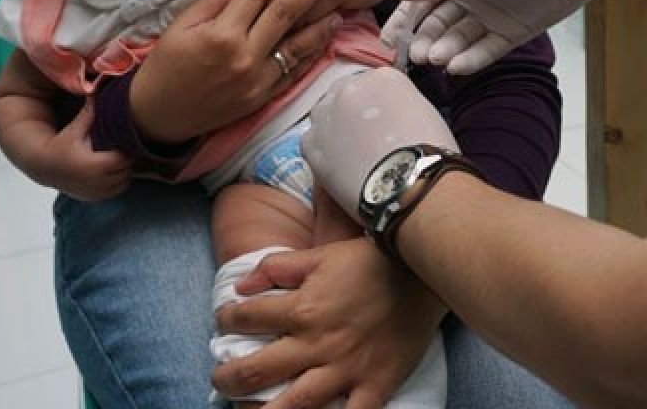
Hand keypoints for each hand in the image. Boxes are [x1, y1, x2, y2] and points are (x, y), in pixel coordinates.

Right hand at [26, 103, 132, 200]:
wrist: (44, 166)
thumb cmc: (62, 142)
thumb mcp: (76, 127)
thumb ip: (91, 112)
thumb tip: (99, 90)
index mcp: (95, 166)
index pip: (125, 158)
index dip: (126, 148)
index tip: (123, 139)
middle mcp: (98, 184)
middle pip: (127, 169)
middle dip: (126, 158)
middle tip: (120, 146)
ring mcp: (97, 194)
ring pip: (124, 180)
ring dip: (122, 170)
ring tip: (112, 156)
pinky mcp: (96, 199)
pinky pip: (116, 189)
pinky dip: (116, 180)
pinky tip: (108, 168)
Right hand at [130, 0, 341, 142]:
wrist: (159, 114)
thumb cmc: (166, 64)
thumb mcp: (181, 26)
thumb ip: (215, 2)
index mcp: (221, 34)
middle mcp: (244, 56)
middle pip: (284, 14)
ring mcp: (256, 80)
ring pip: (297, 46)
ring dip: (320, 26)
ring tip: (339, 8)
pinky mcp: (262, 97)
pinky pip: (293, 73)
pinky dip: (310, 56)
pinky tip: (323, 41)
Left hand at [212, 237, 445, 408]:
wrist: (426, 272)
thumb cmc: (372, 261)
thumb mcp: (322, 254)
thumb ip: (279, 267)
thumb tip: (243, 285)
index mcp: (303, 309)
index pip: (247, 318)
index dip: (226, 319)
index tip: (224, 320)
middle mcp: (318, 345)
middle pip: (256, 371)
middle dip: (227, 378)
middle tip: (220, 378)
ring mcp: (346, 370)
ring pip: (292, 406)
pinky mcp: (374, 386)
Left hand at [303, 67, 458, 223]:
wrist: (412, 185)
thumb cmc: (431, 153)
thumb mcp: (424, 114)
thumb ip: (400, 105)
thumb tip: (389, 118)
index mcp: (384, 78)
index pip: (373, 83)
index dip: (377, 104)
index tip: (381, 120)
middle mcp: (351, 88)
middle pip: (344, 93)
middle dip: (352, 111)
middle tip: (363, 136)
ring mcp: (327, 115)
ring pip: (323, 115)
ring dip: (334, 128)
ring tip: (349, 153)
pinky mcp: (312, 145)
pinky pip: (310, 141)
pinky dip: (322, 151)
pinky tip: (337, 166)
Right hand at [381, 0, 642, 74]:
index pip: (421, 0)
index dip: (403, 20)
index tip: (387, 41)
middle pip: (437, 24)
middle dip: (423, 40)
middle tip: (413, 55)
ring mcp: (493, 14)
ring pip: (460, 39)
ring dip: (445, 50)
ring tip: (436, 59)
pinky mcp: (516, 31)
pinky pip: (488, 50)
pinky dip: (471, 59)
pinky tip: (457, 66)